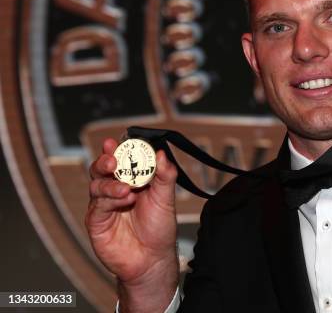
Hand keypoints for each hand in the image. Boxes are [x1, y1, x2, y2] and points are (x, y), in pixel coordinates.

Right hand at [85, 138, 178, 311]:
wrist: (153, 259)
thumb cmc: (159, 228)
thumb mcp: (166, 198)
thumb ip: (165, 176)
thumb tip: (162, 153)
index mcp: (131, 180)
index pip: (121, 159)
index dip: (118, 148)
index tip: (116, 140)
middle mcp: (114, 189)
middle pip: (101, 168)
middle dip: (105, 160)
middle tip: (113, 159)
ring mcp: (104, 205)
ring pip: (97, 185)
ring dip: (110, 183)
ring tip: (127, 188)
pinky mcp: (96, 221)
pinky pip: (97, 205)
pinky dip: (110, 200)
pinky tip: (125, 199)